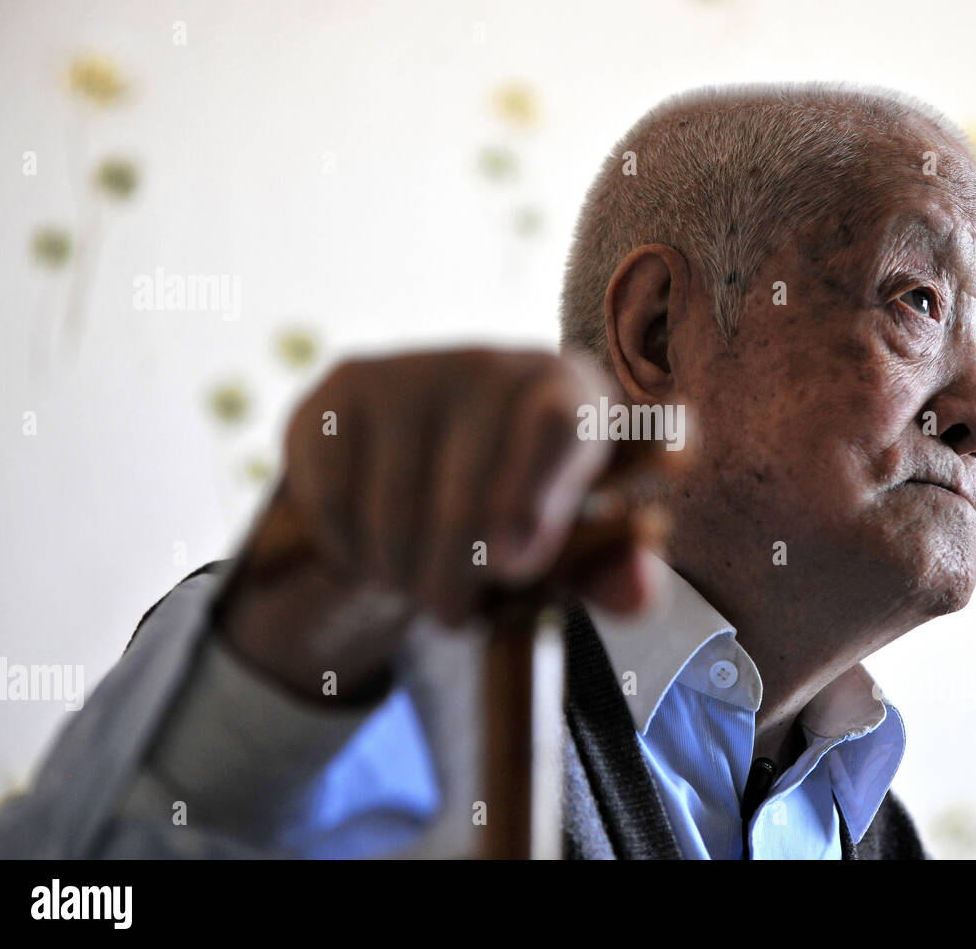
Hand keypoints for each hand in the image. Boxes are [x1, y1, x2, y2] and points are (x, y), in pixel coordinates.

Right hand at [215, 348, 666, 702]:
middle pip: (467, 497)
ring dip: (402, 575)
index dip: (533, 502)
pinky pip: (336, 500)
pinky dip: (352, 548)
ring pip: (395, 513)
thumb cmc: (521, 512)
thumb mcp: (575, 550)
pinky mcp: (345, 387)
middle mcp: (496, 363)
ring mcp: (415, 368)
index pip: (562, 424)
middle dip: (456, 580)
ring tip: (418, 579)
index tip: (513, 567)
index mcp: (574, 392)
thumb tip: (638, 593)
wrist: (424, 473)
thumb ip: (614, 575)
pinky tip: (373, 545)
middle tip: (455, 612)